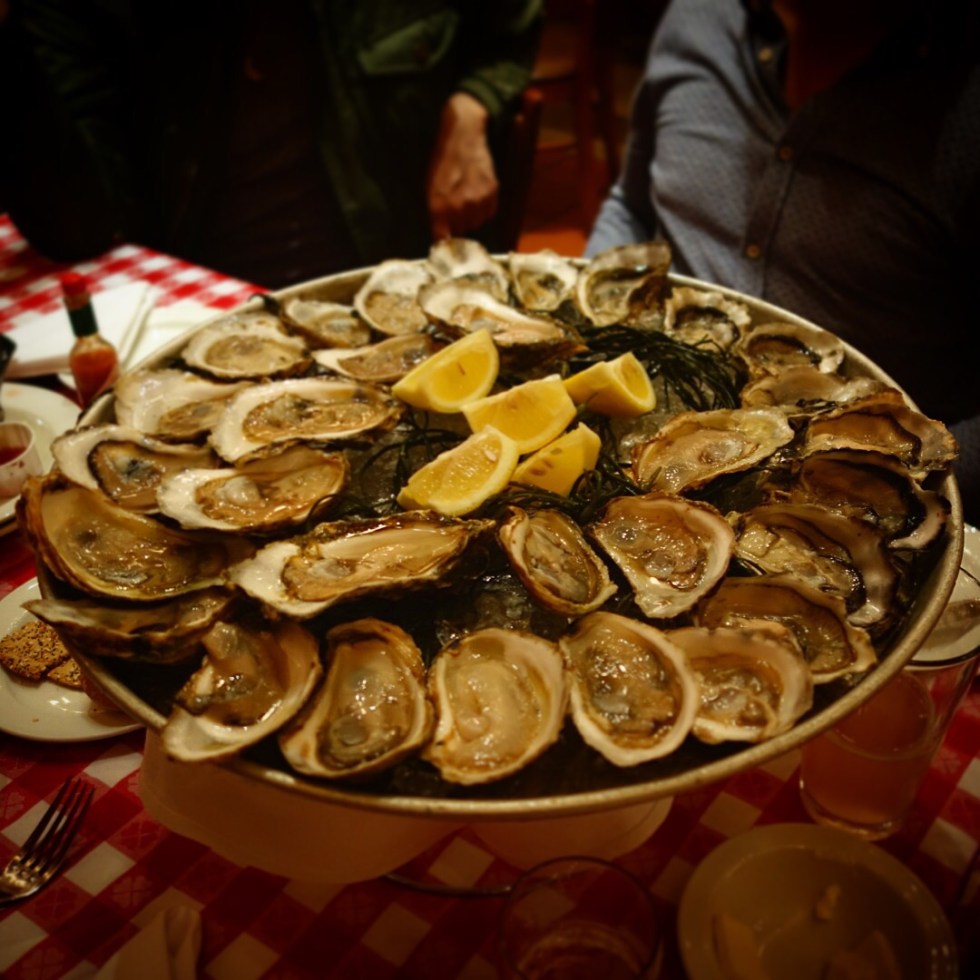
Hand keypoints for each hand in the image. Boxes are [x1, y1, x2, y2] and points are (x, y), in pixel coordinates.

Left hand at [427, 92, 498, 239]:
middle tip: (454, 208)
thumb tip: (442, 235)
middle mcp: (459, 208)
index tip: (445, 241)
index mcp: (439, 207)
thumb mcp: (430, 187)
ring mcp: (477, 202)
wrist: (463, 136)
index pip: (443, 240)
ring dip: (471, 216)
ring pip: (476, 223)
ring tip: (466, 198)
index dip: (444, 243)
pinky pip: (488, 213)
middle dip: (457, 224)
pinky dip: (483, 208)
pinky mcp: (492, 194)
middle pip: (460, 232)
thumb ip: (435, 213)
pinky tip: (477, 194)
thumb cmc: (442, 161)